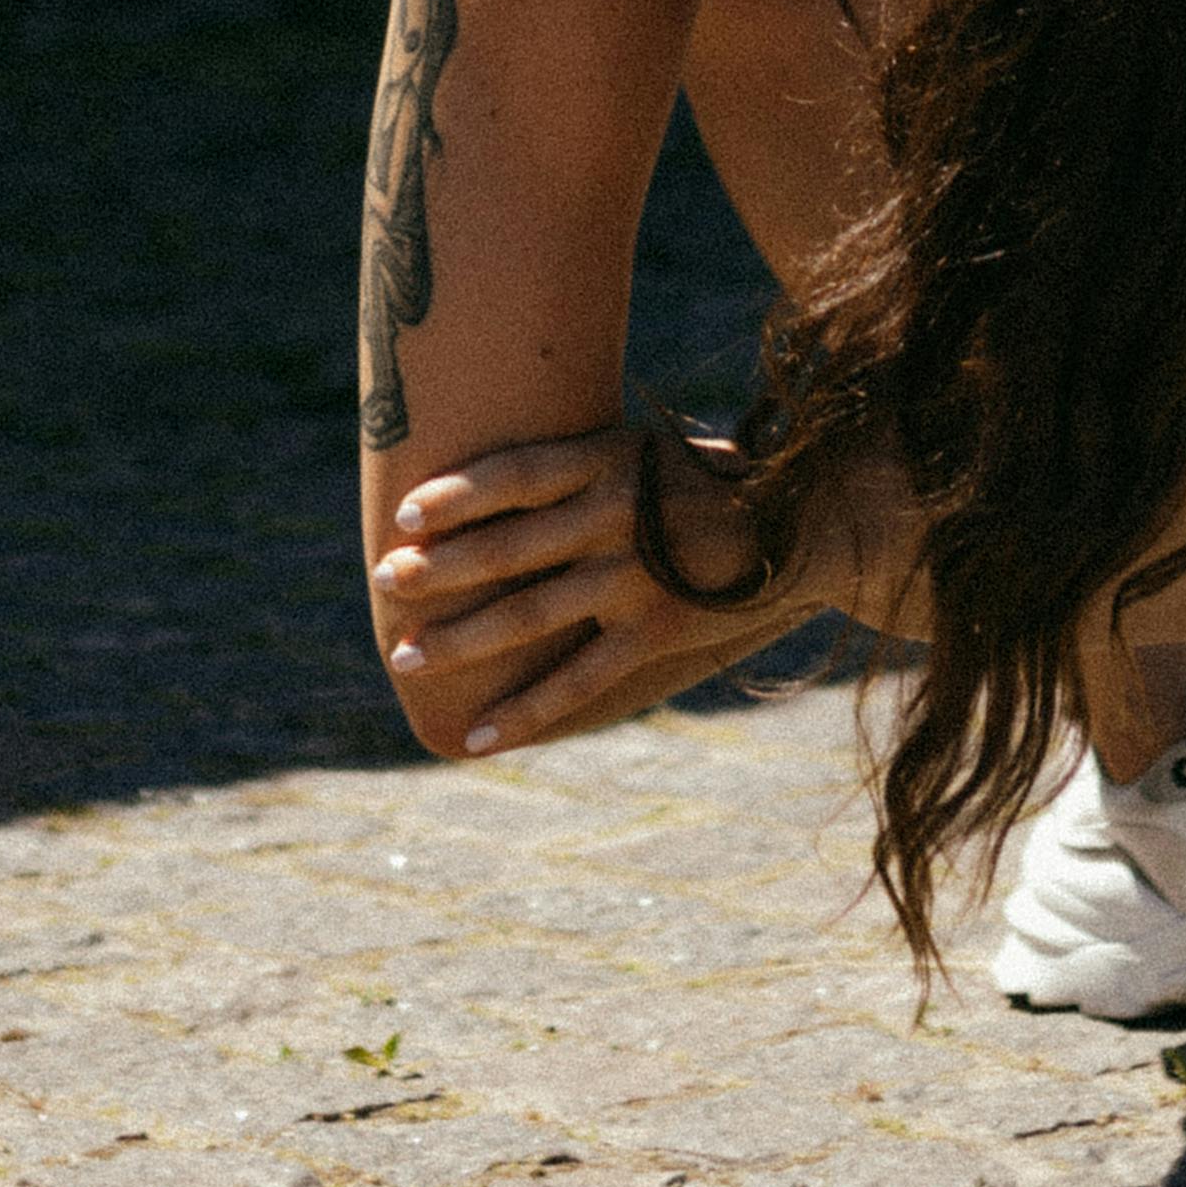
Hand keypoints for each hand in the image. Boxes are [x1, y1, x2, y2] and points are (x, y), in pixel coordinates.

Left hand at [370, 423, 808, 757]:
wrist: (801, 523)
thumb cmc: (707, 481)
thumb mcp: (645, 451)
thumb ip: (581, 464)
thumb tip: (495, 471)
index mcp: (610, 462)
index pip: (517, 472)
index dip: (457, 493)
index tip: (403, 516)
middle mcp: (616, 516)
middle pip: (510, 543)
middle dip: (441, 566)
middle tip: (384, 580)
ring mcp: (635, 578)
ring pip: (530, 613)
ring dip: (462, 638)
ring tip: (407, 655)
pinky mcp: (656, 632)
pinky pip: (577, 680)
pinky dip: (524, 711)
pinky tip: (478, 735)